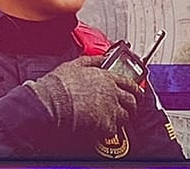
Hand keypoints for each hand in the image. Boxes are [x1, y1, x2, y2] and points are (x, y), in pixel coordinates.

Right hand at [26, 55, 140, 138]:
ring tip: (117, 120)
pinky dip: (110, 131)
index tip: (137, 92)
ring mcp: (110, 108)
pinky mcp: (105, 124)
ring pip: (125, 116)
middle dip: (132, 106)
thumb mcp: (76, 64)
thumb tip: (102, 58)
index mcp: (106, 77)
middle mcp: (112, 92)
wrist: (53, 101)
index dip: (134, 89)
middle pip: (131, 100)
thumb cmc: (60, 84)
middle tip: (130, 109)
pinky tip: (104, 130)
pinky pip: (114, 130)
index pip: (128, 83)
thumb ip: (92, 60)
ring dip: (122, 118)